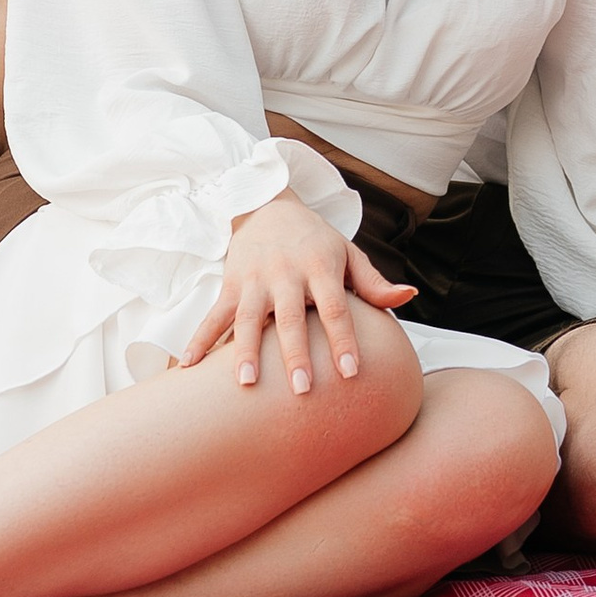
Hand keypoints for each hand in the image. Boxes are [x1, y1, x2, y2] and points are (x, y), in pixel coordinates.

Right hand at [180, 190, 416, 392]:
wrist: (267, 205)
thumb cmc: (316, 240)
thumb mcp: (347, 253)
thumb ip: (374, 282)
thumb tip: (408, 296)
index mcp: (320, 267)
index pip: (335, 307)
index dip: (343, 339)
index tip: (351, 372)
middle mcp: (286, 274)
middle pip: (290, 318)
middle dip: (295, 354)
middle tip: (302, 390)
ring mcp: (254, 280)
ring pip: (248, 319)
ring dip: (245, 351)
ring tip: (245, 384)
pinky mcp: (230, 285)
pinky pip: (213, 316)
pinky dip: (199, 340)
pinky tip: (187, 367)